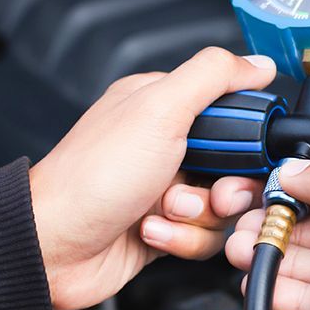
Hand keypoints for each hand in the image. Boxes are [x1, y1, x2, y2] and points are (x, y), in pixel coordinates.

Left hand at [29, 47, 277, 309]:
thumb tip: (257, 63)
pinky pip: (204, 236)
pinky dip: (182, 239)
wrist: (53, 246)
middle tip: (211, 191)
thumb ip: (213, 76)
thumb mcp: (160, 110)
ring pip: (224, 205)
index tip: (242, 152)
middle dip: (228, 185)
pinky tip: (151, 230)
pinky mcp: (165, 227)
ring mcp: (165, 188)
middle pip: (237, 164)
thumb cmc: (92, 178)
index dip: (247, 137)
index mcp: (164, 105)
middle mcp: (166, 144)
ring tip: (165, 211)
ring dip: (199, 215)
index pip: (233, 111)